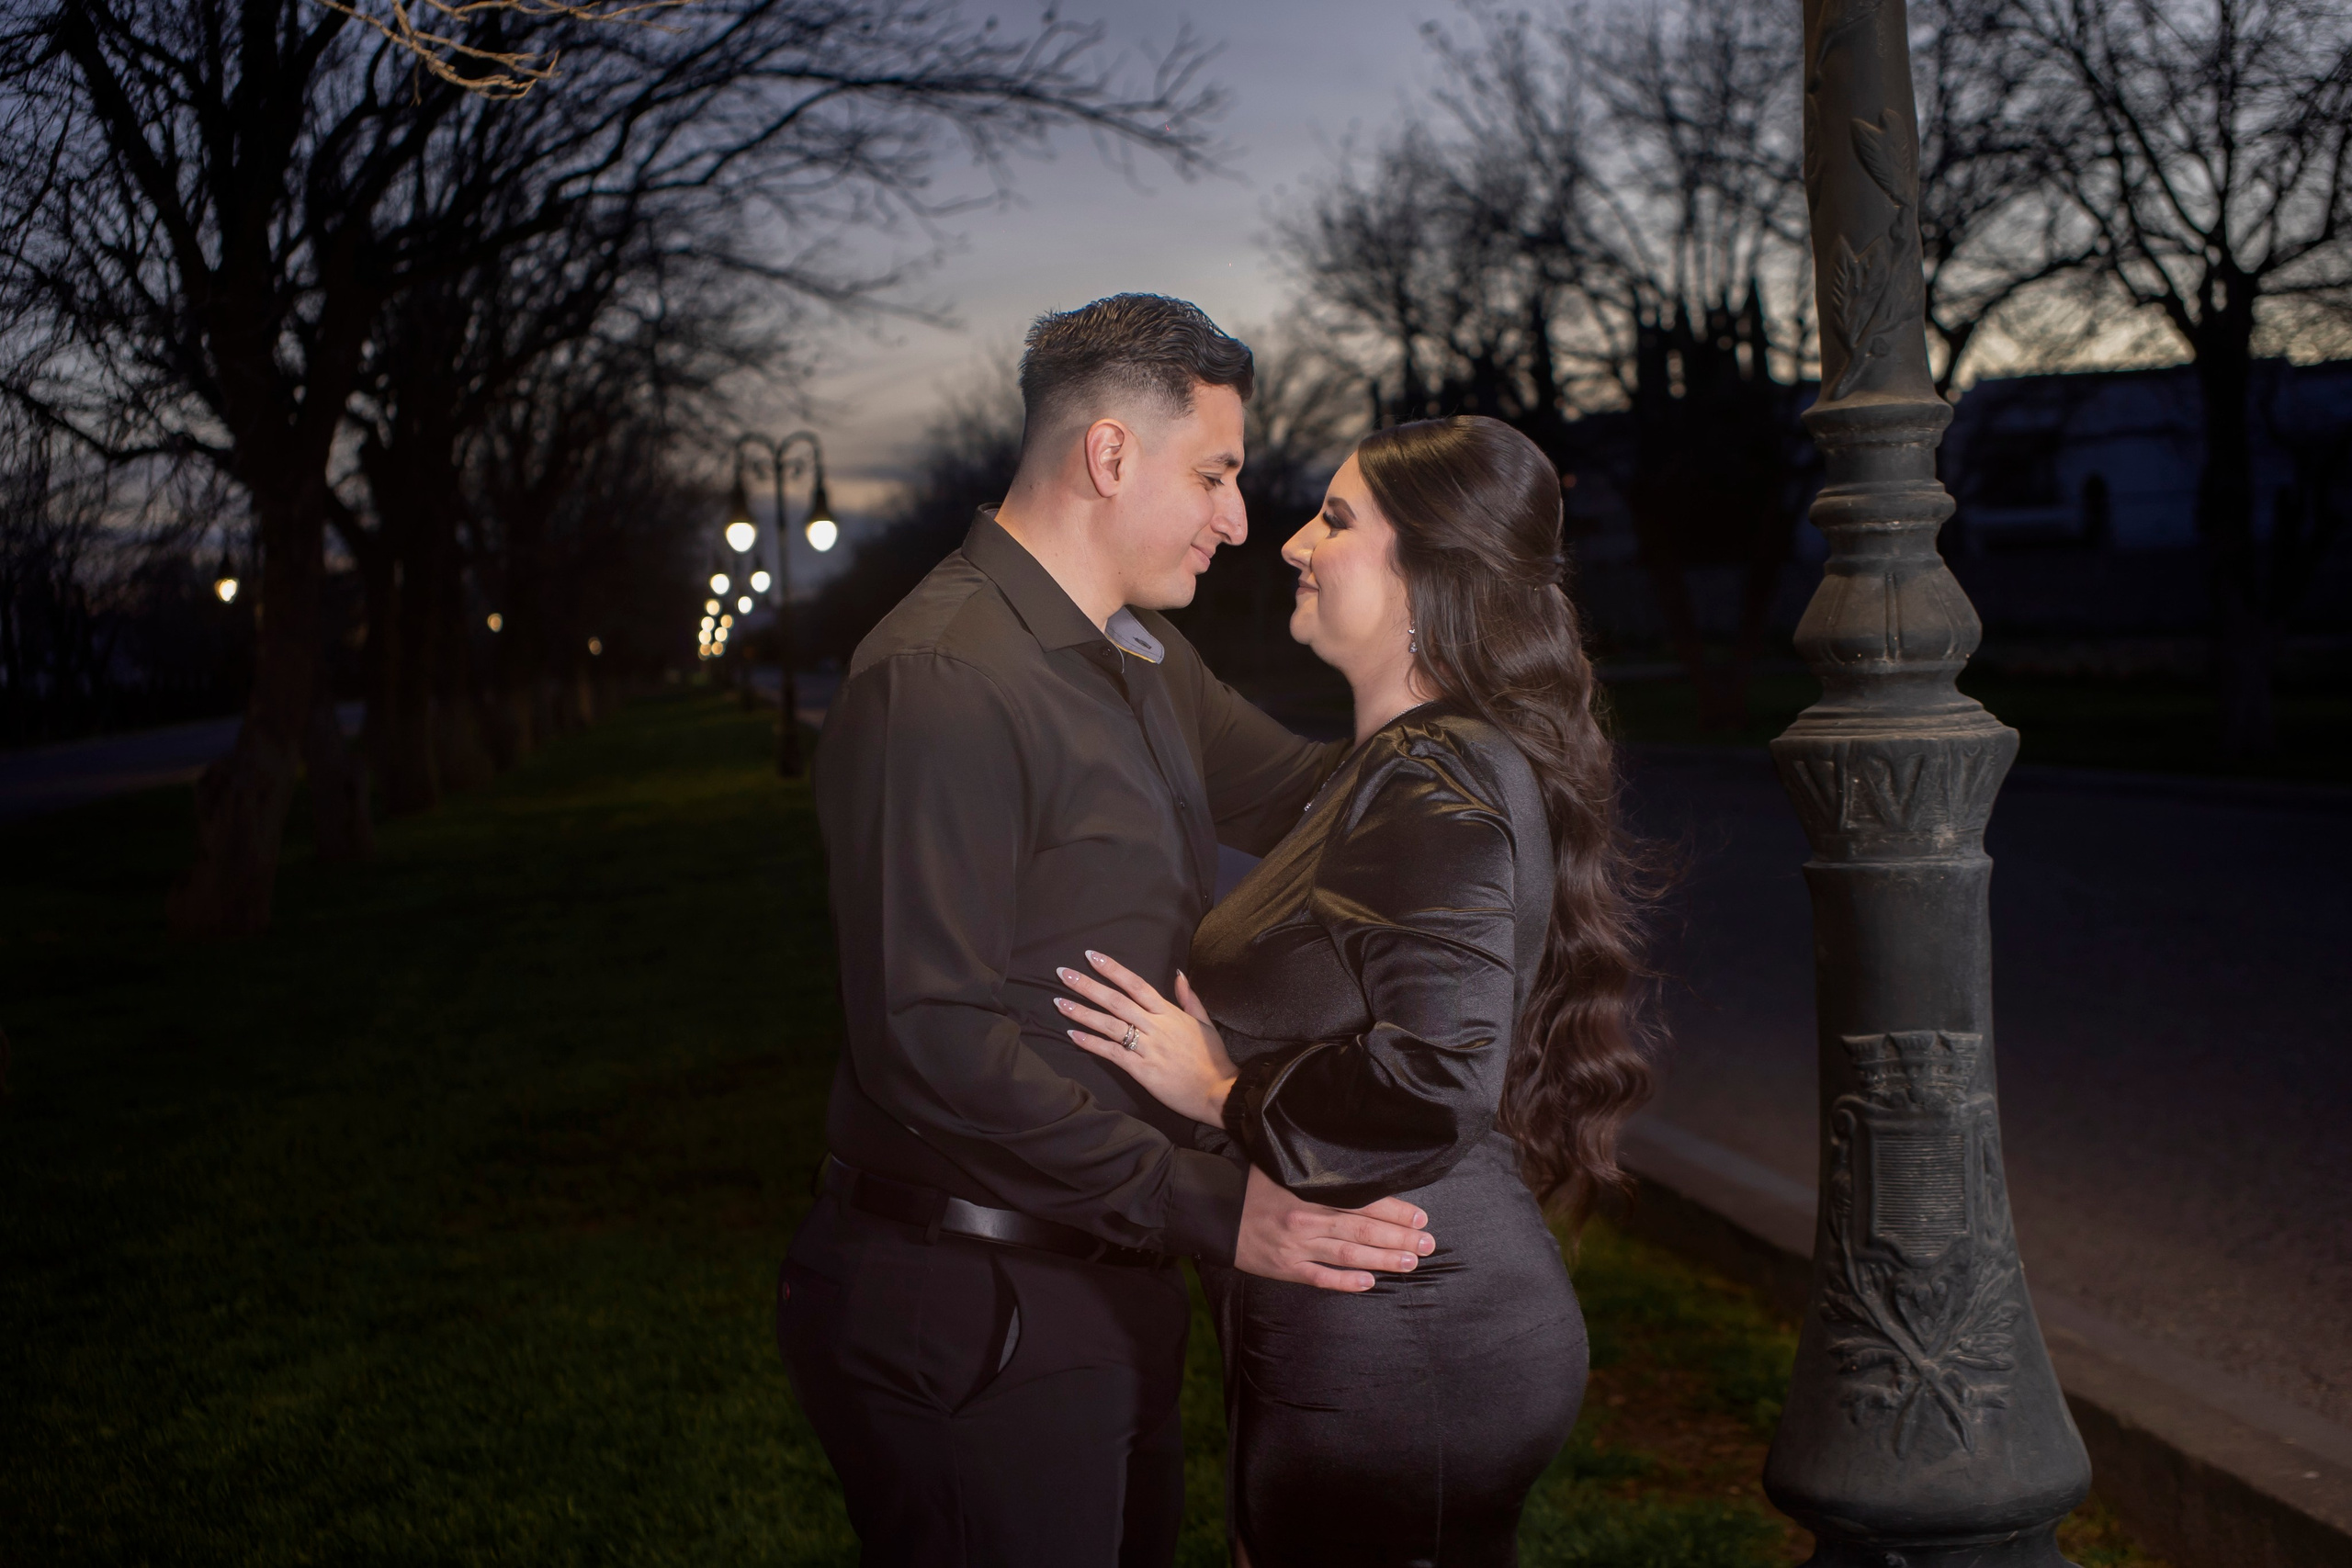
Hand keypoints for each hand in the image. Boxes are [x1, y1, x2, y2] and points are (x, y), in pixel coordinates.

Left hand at [1057, 950, 1237, 1125]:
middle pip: (1116, 1000)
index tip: (1091, 956)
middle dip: (1087, 985)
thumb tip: (1177, 974)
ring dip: (1082, 1012)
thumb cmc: (1212, 1058)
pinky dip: (1091, 1043)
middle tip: (1062, 973)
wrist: (1219, 1092)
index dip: (1113, 969)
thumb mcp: (1204, 1022)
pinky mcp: (1142, 1070)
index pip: (1136, 984)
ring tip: (1059, 1002)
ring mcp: (1147, 1048)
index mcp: (1169, 1013)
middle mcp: (1155, 1026)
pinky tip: (1073, 1034)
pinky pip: (1111, 1053)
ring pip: (1109, 1024)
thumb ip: (1189, 997)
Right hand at [1234, 1165, 1433, 1291]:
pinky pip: (1320, 1278)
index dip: (1394, 1211)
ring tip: (1411, 1263)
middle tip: (1428, 1244)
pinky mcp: (1284, 1267)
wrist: (1210, 1208)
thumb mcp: (1283, 1167)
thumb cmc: (1250, 1183)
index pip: (1362, 1202)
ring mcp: (1296, 1247)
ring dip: (1383, 1260)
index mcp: (1309, 1192)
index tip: (1420, 1218)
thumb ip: (1317, 1171)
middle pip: (1363, 1230)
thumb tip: (1355, 1164)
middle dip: (1399, 1238)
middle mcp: (1307, 1219)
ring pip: (1348, 1255)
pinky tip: (1369, 1282)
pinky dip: (1346, 1282)